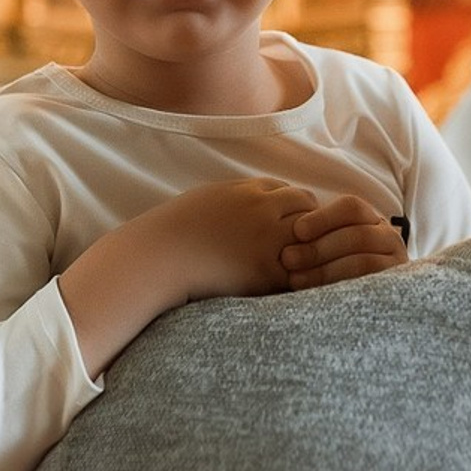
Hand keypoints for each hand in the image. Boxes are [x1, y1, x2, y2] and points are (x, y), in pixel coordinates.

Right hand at [124, 177, 317, 301]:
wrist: (160, 258)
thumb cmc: (178, 229)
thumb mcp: (211, 197)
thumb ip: (240, 195)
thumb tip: (261, 198)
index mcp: (248, 190)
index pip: (289, 190)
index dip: (292, 207)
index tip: (289, 222)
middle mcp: (263, 208)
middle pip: (306, 205)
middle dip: (308, 221)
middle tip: (302, 241)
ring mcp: (268, 238)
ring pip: (310, 234)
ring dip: (308, 245)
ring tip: (297, 261)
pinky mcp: (267, 270)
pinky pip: (299, 267)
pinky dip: (299, 272)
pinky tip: (288, 280)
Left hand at [280, 194, 408, 289]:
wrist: (365, 309)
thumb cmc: (329, 267)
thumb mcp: (325, 245)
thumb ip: (312, 235)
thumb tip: (288, 228)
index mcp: (371, 220)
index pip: (352, 208)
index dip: (324, 218)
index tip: (297, 231)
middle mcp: (389, 238)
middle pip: (357, 235)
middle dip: (319, 247)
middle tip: (287, 257)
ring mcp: (395, 264)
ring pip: (362, 262)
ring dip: (324, 270)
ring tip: (294, 278)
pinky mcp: (393, 290)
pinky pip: (367, 287)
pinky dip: (338, 288)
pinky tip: (313, 293)